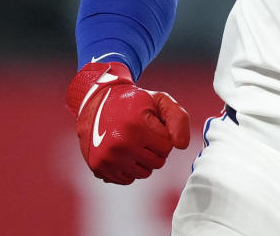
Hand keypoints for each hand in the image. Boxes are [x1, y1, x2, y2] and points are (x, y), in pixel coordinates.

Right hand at [65, 62, 190, 183]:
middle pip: (157, 162)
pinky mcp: (98, 167)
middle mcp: (119, 144)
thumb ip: (178, 119)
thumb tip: (181, 145)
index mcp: (136, 126)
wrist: (97, 102)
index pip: (167, 146)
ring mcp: (107, 158)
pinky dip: (129, 168)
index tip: (152, 125)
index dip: (163, 135)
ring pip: (144, 173)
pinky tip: (123, 152)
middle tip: (144, 135)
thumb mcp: (159, 100)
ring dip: (144, 161)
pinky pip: (127, 179)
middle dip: (156, 150)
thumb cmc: (134, 103)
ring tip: (134, 143)